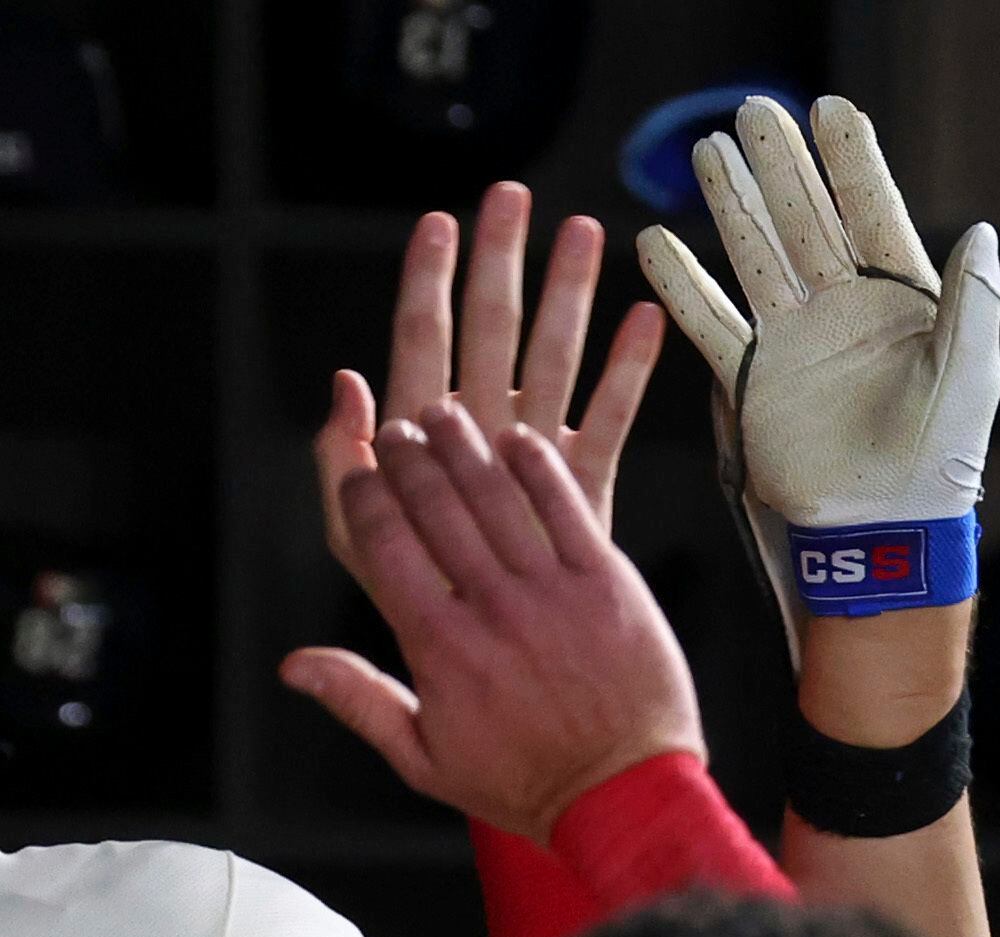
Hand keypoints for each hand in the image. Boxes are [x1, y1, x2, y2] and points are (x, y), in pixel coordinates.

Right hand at [280, 404, 704, 842]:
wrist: (627, 798)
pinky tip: (517, 438)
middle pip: (434, 504)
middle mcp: (492, 609)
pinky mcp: (611, 584)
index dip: (364, 493)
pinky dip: (537, 466)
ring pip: (496, 495)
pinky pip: (566, 507)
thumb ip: (360, 702)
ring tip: (446, 414)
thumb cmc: (529, 785)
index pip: (382, 543)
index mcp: (439, 646)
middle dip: (408, 455)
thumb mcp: (428, 761)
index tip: (360, 471)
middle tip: (401, 431)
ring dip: (464, 444)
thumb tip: (294, 665)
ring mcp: (553, 593)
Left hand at [315, 183, 664, 574]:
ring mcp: (534, 451)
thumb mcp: (357, 543)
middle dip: (501, 259)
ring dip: (571, 294)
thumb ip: (341, 467)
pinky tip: (647, 320)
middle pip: (491, 326)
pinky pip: (610, 416)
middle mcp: (480, 428)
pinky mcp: (583, 482)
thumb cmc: (420, 608)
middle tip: (514, 197)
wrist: (499, 665)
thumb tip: (347, 382)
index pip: (421, 336)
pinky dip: (628, 369)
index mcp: (424, 435)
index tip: (440, 221)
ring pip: (554, 355)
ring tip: (588, 232)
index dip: (428, 278)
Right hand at [637, 96, 999, 661]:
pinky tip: (654, 241)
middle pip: (806, 219)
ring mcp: (796, 341)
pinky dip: (681, 285)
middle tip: (754, 110)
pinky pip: (710, 322)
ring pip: (756, 255)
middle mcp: (845, 311)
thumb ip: (975, 303)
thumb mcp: (969, 376)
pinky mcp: (756, 379)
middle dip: (782, 165)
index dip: (851, 161)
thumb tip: (983, 230)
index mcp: (903, 302)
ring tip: (708, 149)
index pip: (873, 213)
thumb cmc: (942, 459)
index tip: (831, 108)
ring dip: (732, 205)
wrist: (886, 529)